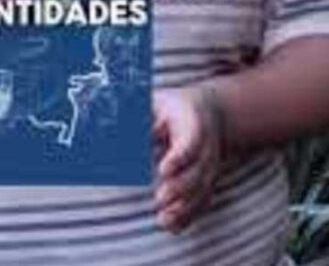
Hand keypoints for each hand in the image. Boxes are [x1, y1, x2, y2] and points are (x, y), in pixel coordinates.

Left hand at [153, 85, 225, 232]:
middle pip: (198, 171)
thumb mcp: (160, 101)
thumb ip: (143, 114)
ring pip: (201, 190)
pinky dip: (188, 215)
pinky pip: (201, 201)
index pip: (191, 142)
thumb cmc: (174, 106)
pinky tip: (171, 226)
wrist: (210, 113)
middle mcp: (207, 148)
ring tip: (163, 218)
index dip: (179, 158)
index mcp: (195, 122)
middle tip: (160, 198)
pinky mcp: (207, 181)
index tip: (163, 169)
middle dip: (180, 188)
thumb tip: (118, 131)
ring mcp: (210, 167)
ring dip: (183, 207)